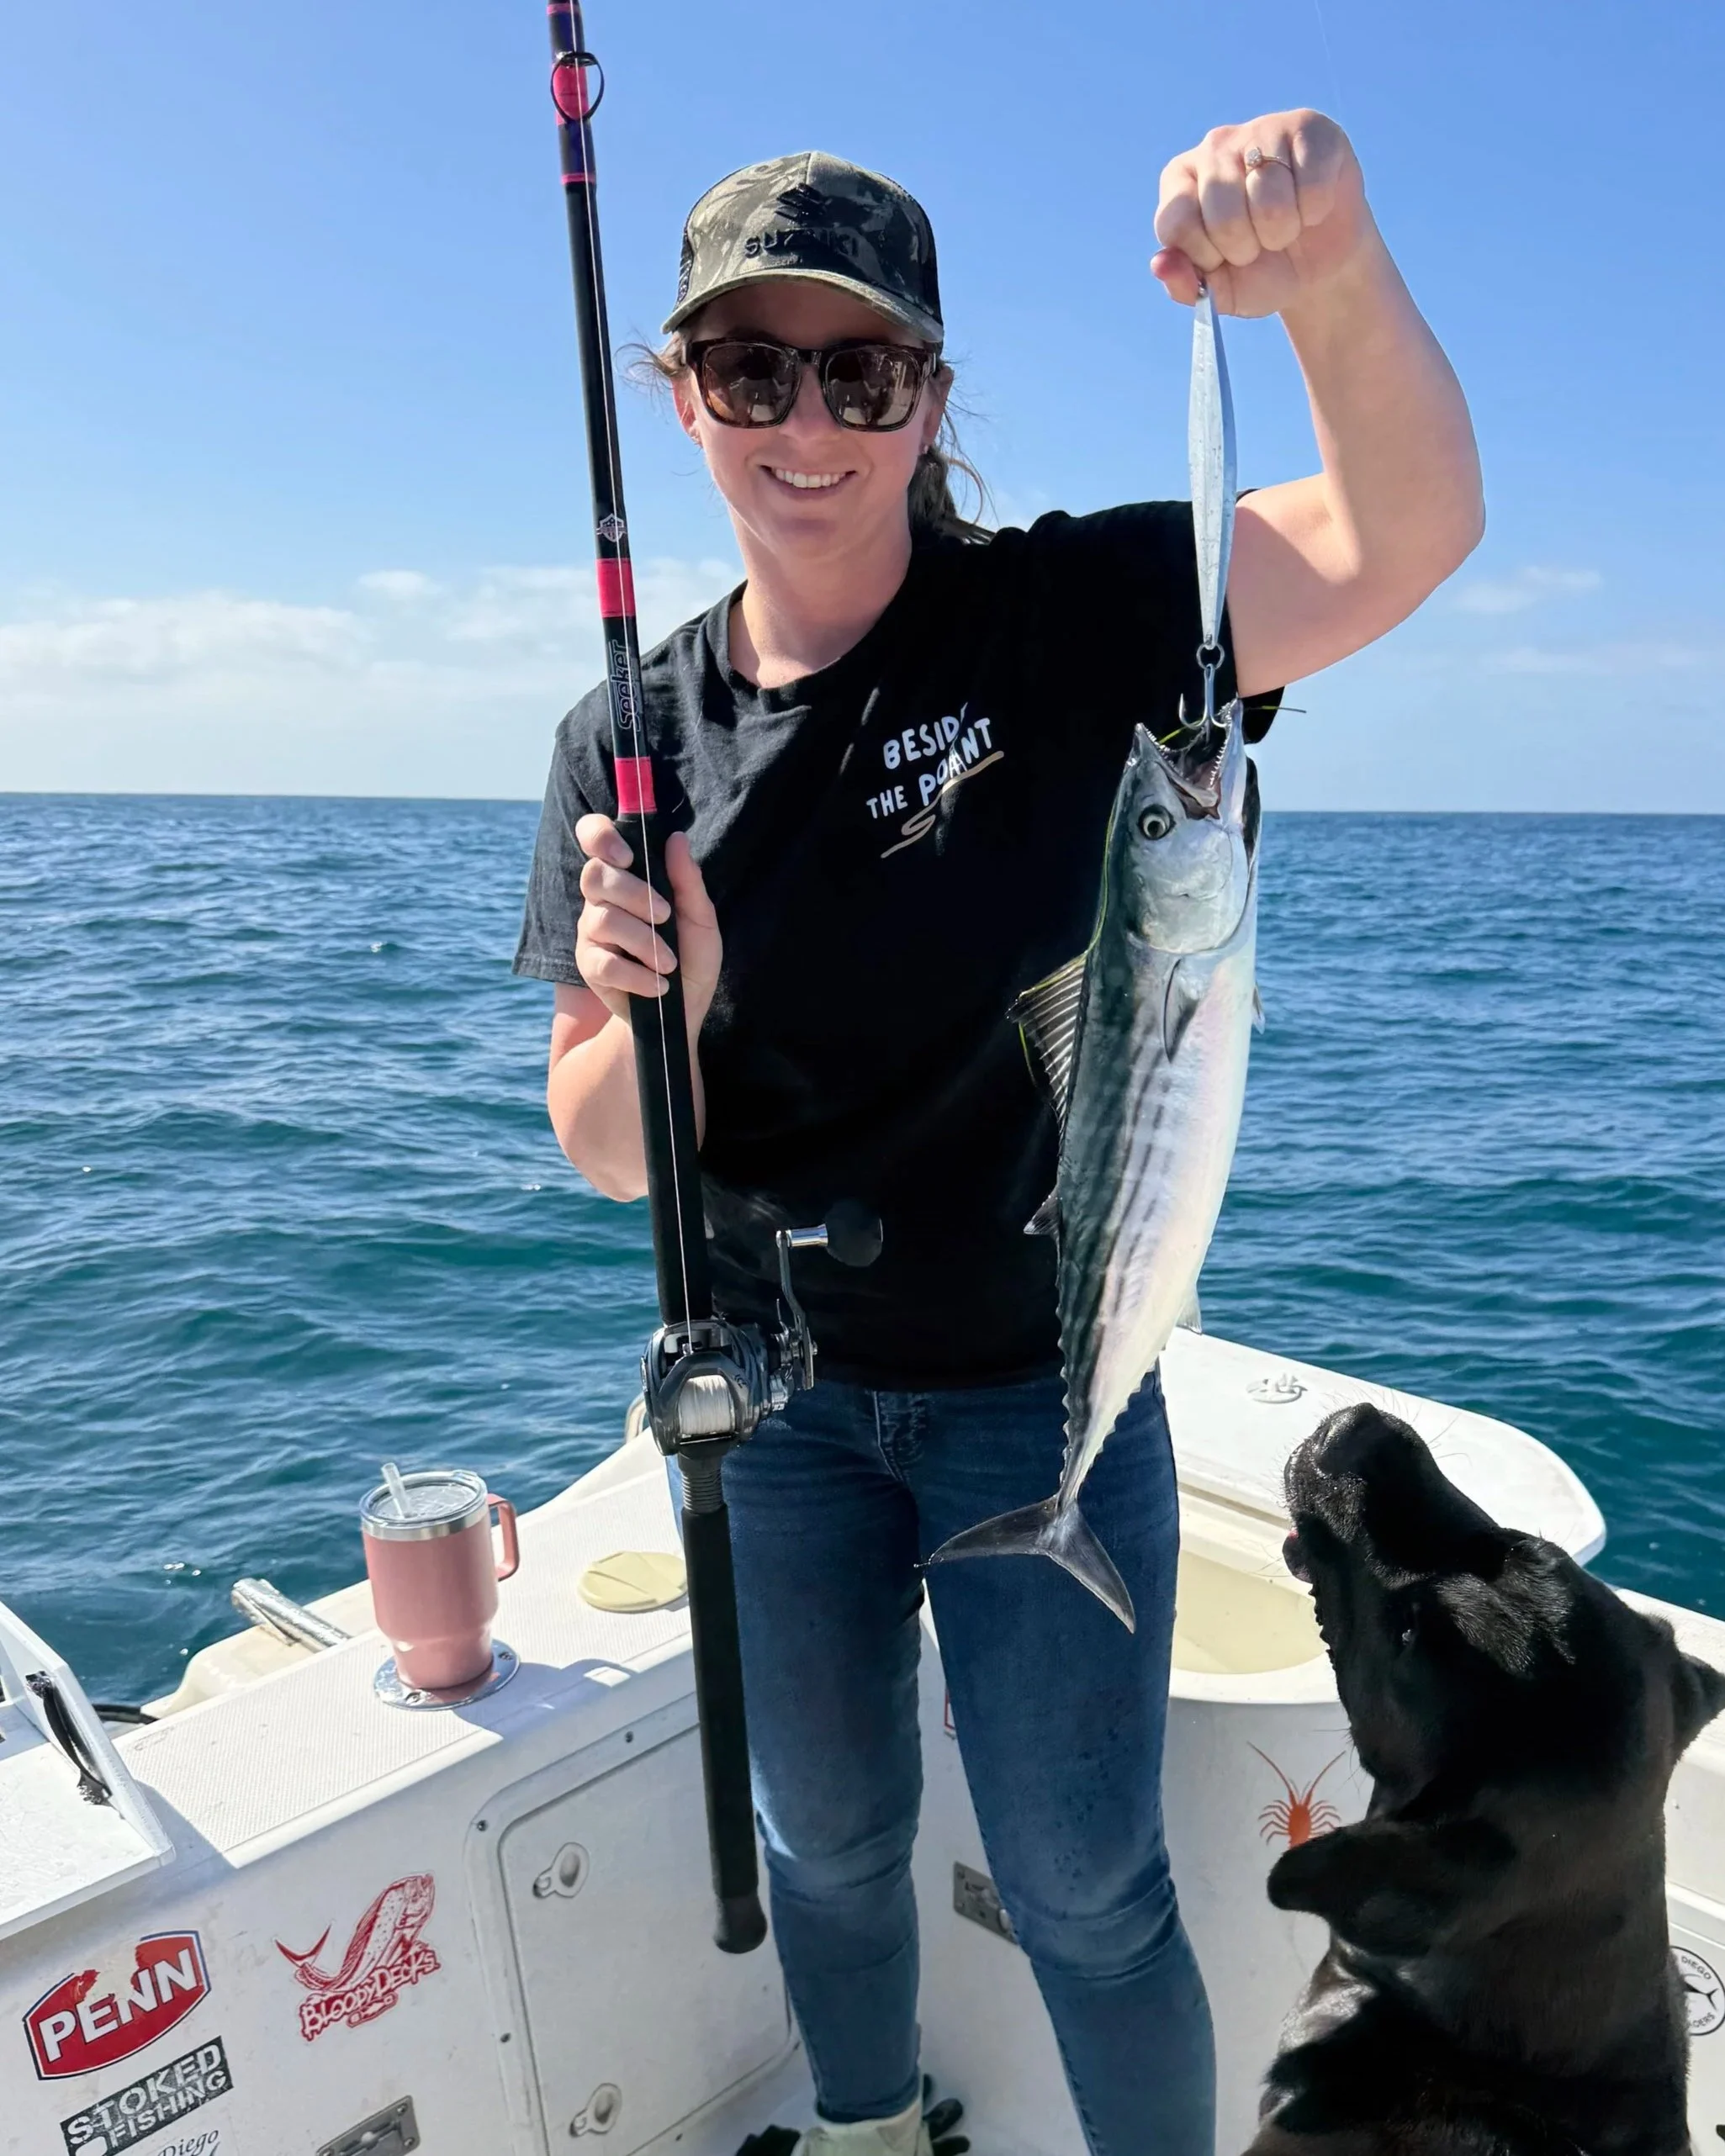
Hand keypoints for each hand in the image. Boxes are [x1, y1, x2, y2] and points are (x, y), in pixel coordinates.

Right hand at [574, 813, 721, 1027]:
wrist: (683, 1010)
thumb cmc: (692, 958)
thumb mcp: (701, 919)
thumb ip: (687, 880)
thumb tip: (677, 838)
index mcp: (626, 878)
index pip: (594, 838)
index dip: (600, 836)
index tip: (628, 855)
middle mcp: (602, 900)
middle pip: (595, 875)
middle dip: (633, 892)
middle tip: (665, 915)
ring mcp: (592, 932)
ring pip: (602, 919)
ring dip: (643, 941)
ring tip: (669, 962)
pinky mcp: (590, 966)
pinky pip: (603, 962)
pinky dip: (636, 975)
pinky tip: (658, 985)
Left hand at [1151, 110, 1374, 318]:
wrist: (1319, 264)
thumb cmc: (1262, 271)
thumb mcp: (1221, 291)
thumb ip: (1185, 285)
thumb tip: (1160, 265)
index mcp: (1180, 180)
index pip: (1176, 222)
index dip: (1205, 255)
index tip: (1221, 259)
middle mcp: (1215, 146)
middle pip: (1223, 212)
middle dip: (1246, 247)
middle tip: (1258, 245)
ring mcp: (1260, 130)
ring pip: (1269, 198)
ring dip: (1283, 231)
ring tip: (1286, 225)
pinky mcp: (1307, 127)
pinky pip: (1310, 183)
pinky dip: (1314, 210)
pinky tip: (1311, 206)